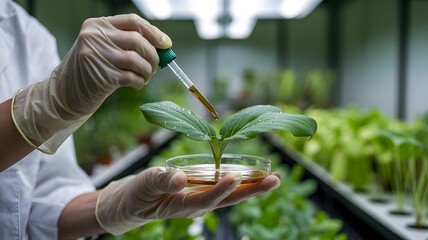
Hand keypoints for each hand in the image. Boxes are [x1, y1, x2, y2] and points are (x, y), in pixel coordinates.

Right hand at [12, 14, 170, 152]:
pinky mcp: (101, 76)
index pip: (133, 21)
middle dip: (153, 55)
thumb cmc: (91, 69)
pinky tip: (137, 84)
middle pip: (138, 40)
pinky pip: (131, 77)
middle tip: (156, 66)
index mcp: (97, 25)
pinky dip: (139, 82)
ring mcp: (96, 56)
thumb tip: (162, 46)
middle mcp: (94, 37)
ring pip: (136, 59)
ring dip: (147, 70)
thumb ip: (126, 42)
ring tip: (146, 77)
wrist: (65, 92)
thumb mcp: (103, 48)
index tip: (166, 44)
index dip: (154, 32)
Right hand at [95, 167, 280, 234]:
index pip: (207, 199)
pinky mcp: (202, 191)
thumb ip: (161, 181)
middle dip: (252, 190)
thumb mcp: (144, 186)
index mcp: (184, 205)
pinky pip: (225, 187)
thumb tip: (180, 178)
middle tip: (274, 179)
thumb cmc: (137, 194)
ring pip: (231, 194)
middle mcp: (198, 204)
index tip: (234, 178)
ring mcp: (202, 198)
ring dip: (253, 185)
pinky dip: (242, 180)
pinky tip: (254, 174)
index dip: (221, 190)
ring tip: (274, 177)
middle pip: (229, 199)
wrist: (134, 203)